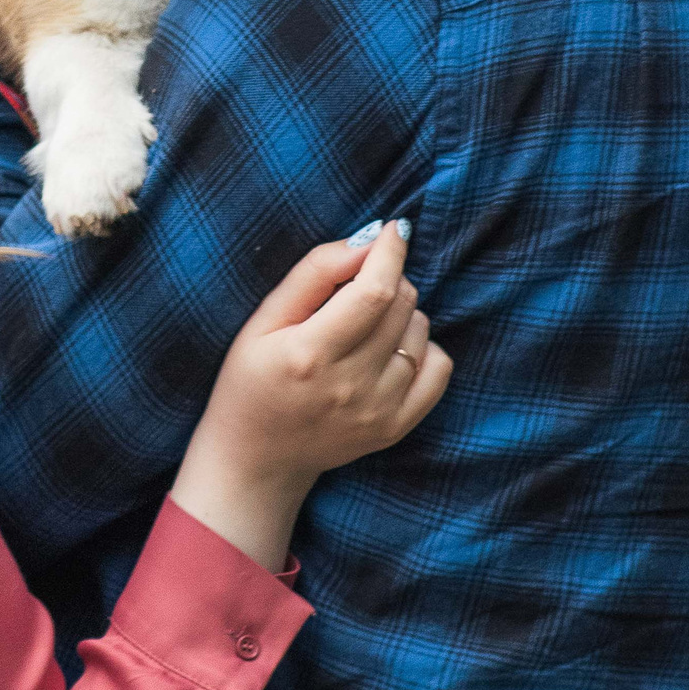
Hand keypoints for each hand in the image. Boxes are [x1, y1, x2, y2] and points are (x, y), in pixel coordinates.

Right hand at [168, 224, 450, 570]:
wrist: (256, 459)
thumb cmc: (250, 382)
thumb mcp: (263, 321)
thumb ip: (313, 275)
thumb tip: (365, 241)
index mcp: (310, 354)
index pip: (374, 291)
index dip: (390, 252)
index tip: (394, 230)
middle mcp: (350, 385)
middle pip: (402, 305)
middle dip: (389, 278)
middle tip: (359, 285)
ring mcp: (378, 411)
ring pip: (421, 331)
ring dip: (402, 313)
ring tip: (366, 325)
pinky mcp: (396, 427)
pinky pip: (439, 367)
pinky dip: (423, 347)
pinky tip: (391, 349)